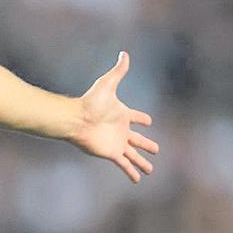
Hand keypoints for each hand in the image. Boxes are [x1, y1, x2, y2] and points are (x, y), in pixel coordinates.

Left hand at [73, 51, 158, 182]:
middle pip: (138, 139)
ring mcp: (117, 143)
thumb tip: (124, 53)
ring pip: (134, 155)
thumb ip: (118, 71)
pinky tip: (137, 179)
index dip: (142, 118)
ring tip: (150, 169)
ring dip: (142, 162)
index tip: (148, 121)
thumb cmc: (90, 102)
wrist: (76, 119)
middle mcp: (120, 130)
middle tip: (156, 149)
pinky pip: (124, 164)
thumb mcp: (107, 84)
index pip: (136, 117)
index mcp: (122, 114)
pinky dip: (131, 172)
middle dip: (147, 144)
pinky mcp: (112, 153)